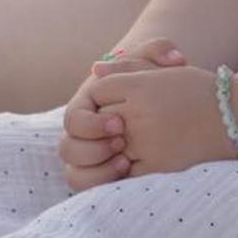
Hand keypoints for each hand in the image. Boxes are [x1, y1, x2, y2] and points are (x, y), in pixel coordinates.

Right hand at [59, 39, 186, 191]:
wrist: (163, 102)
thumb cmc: (155, 79)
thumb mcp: (156, 59)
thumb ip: (161, 49)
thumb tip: (170, 58)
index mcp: (87, 105)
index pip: (72, 119)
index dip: (91, 125)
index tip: (119, 123)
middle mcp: (82, 133)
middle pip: (67, 149)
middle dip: (93, 150)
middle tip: (122, 144)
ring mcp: (90, 155)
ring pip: (74, 174)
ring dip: (96, 173)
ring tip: (126, 164)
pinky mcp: (102, 173)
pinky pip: (89, 188)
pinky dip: (102, 186)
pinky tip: (129, 175)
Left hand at [86, 62, 237, 180]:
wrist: (236, 118)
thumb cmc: (200, 91)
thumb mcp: (165, 70)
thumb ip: (127, 68)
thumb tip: (94, 71)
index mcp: (141, 86)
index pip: (99, 91)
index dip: (106, 95)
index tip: (120, 98)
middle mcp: (139, 113)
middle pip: (100, 119)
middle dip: (109, 120)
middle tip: (128, 120)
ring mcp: (146, 142)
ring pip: (109, 146)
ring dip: (116, 143)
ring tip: (136, 138)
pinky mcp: (155, 167)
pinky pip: (124, 170)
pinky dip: (127, 165)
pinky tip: (143, 156)